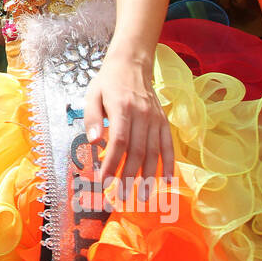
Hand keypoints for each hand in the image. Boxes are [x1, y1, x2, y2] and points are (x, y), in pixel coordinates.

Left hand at [84, 50, 174, 193]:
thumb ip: (91, 119)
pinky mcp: (164, 121)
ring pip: (154, 152)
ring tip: (143, 196)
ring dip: (149, 176)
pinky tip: (166, 181)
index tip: (105, 180)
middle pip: (137, 151)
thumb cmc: (108, 82)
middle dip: (129, 176)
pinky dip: (169, 164)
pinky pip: (168, 145)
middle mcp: (142, 115)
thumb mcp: (92, 95)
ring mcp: (156, 119)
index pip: (119, 141)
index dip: (113, 162)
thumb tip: (93, 142)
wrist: (132, 64)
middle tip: (121, 196)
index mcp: (122, 108)